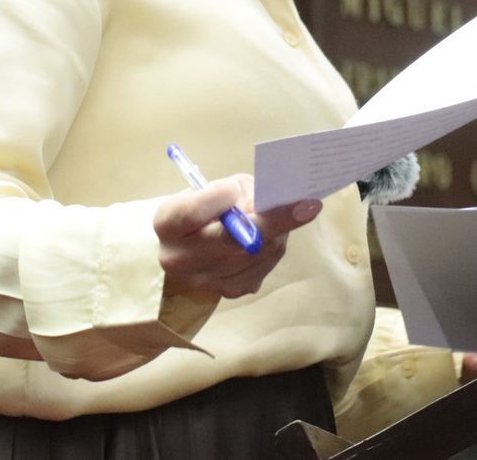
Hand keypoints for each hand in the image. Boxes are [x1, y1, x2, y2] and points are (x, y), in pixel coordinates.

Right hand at [154, 174, 321, 299]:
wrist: (188, 257)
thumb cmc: (199, 211)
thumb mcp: (202, 190)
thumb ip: (226, 191)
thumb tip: (266, 198)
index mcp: (168, 225)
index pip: (190, 213)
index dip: (213, 200)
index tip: (233, 187)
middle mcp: (182, 260)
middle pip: (230, 239)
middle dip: (272, 220)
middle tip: (309, 205)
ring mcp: (209, 281)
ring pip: (258, 251)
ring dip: (278, 226)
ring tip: (281, 208)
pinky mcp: (233, 290)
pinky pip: (265, 261)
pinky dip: (275, 242)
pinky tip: (272, 231)